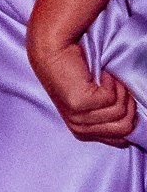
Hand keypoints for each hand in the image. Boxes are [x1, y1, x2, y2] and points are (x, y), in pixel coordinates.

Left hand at [26, 24, 138, 144]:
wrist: (56, 51)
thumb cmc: (79, 73)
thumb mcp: (97, 101)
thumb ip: (111, 117)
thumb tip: (134, 123)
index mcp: (84, 133)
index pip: (121, 139)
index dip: (129, 116)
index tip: (122, 98)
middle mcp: (79, 129)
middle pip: (125, 128)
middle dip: (127, 103)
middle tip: (114, 87)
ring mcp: (78, 118)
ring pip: (120, 112)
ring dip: (118, 90)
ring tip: (104, 79)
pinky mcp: (79, 104)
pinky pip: (111, 98)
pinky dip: (110, 82)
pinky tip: (99, 75)